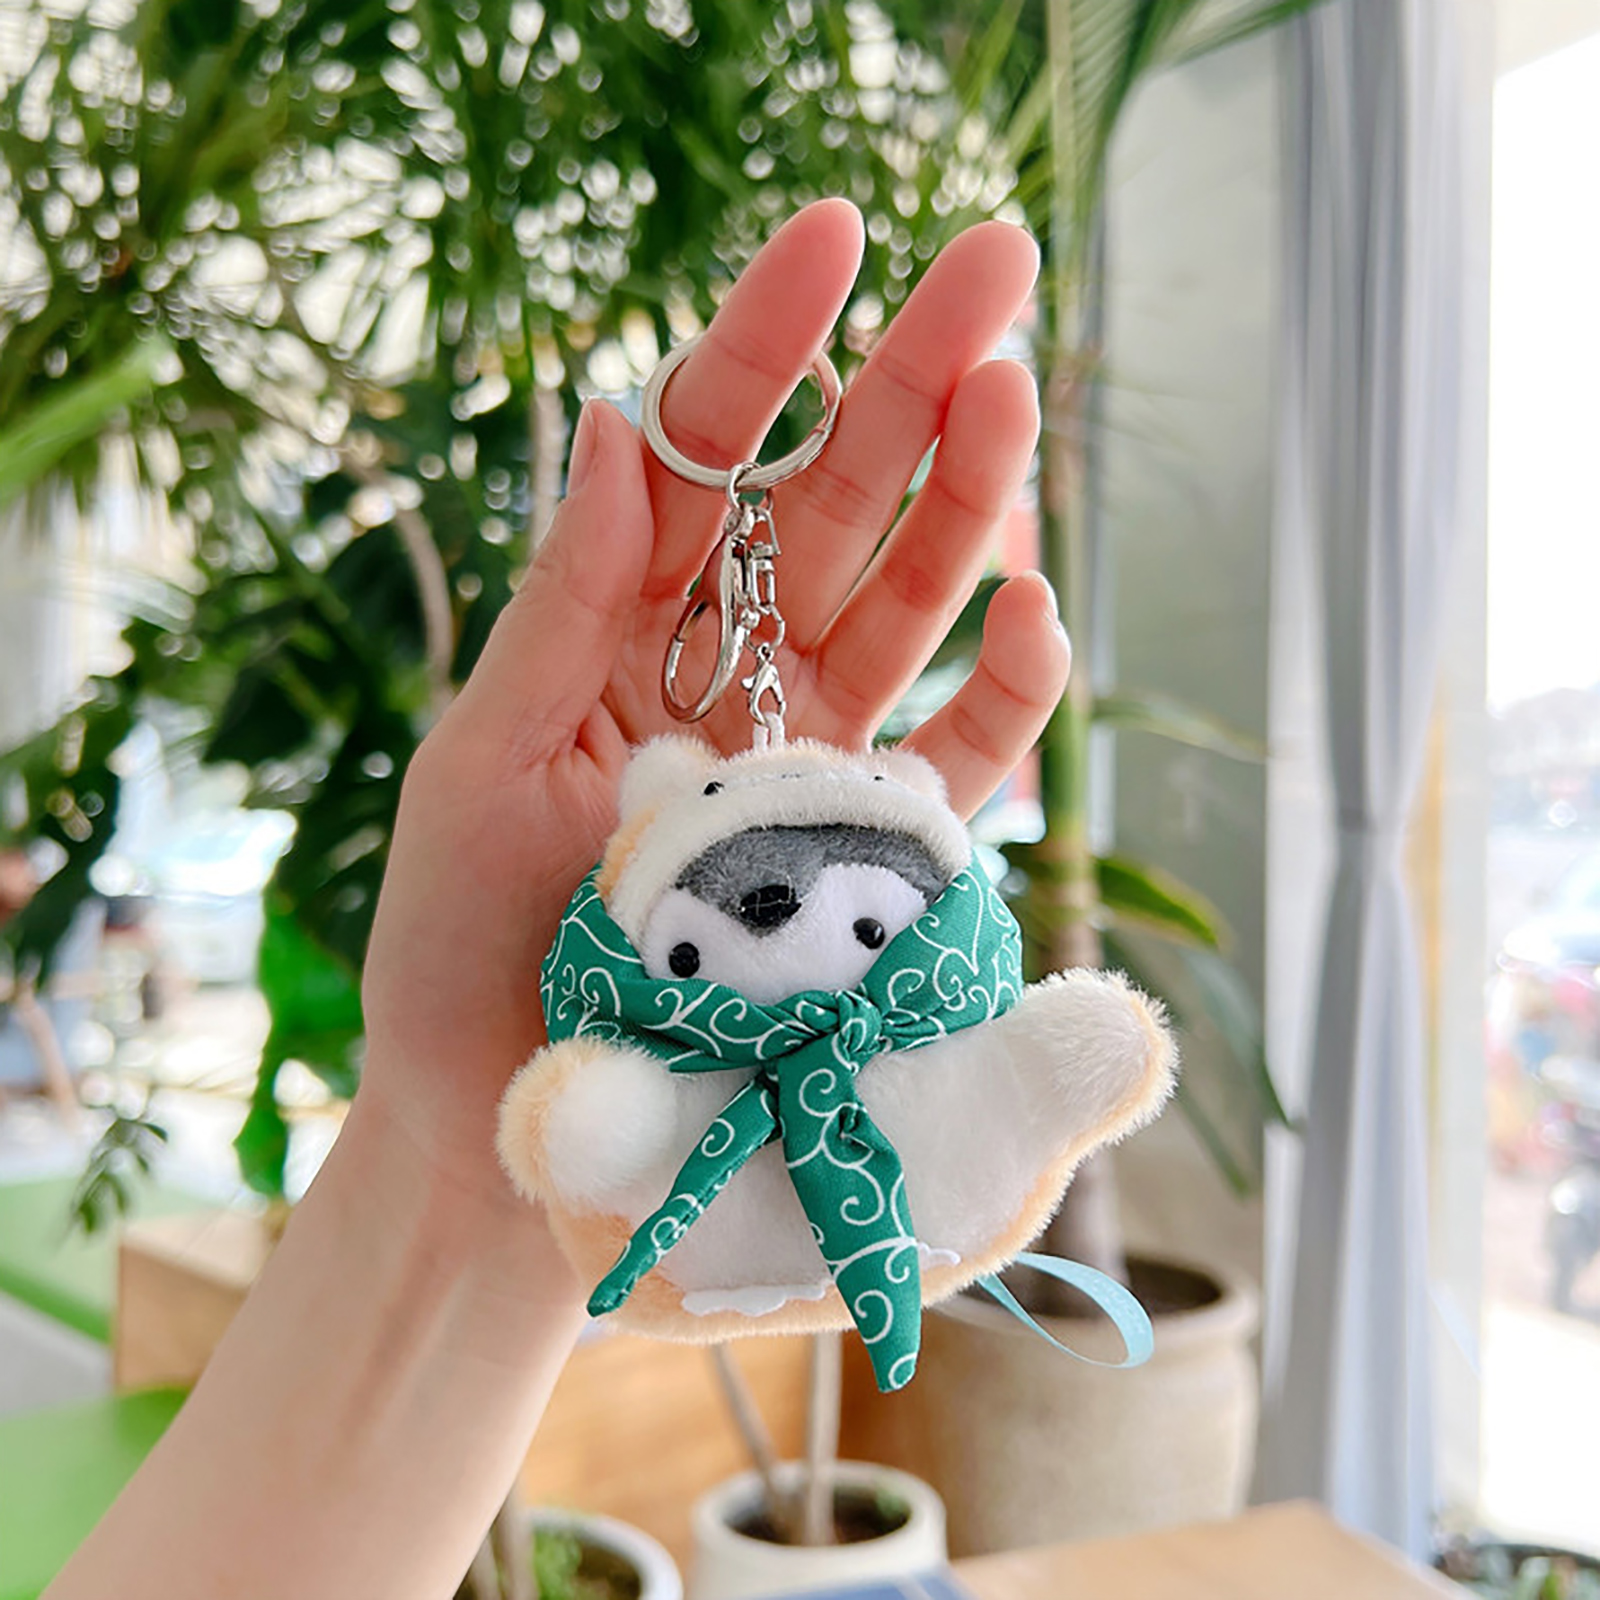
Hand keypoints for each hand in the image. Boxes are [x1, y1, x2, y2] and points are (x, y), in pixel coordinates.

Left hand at [359, 200, 1069, 1202]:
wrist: (511, 1129)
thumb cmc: (460, 950)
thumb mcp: (484, 760)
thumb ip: (562, 604)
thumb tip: (614, 421)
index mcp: (621, 630)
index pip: (706, 458)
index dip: (769, 343)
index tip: (836, 232)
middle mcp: (727, 674)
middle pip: (836, 503)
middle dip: (911, 382)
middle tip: (995, 265)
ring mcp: (804, 757)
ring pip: (910, 602)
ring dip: (968, 502)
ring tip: (1013, 394)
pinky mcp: (863, 854)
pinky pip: (959, 753)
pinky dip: (1004, 684)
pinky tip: (1030, 605)